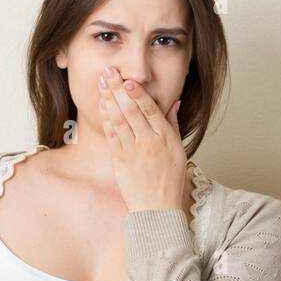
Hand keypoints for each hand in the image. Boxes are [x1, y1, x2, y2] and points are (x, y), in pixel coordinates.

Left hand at [98, 65, 188, 212]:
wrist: (157, 209)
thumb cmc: (170, 180)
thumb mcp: (179, 151)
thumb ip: (173, 124)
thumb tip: (173, 102)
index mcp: (165, 138)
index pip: (150, 110)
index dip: (138, 93)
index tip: (128, 79)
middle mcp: (149, 142)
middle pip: (131, 110)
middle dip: (118, 89)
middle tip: (109, 71)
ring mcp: (133, 152)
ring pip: (119, 120)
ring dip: (109, 98)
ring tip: (102, 82)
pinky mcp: (120, 161)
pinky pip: (111, 135)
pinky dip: (106, 118)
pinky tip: (101, 104)